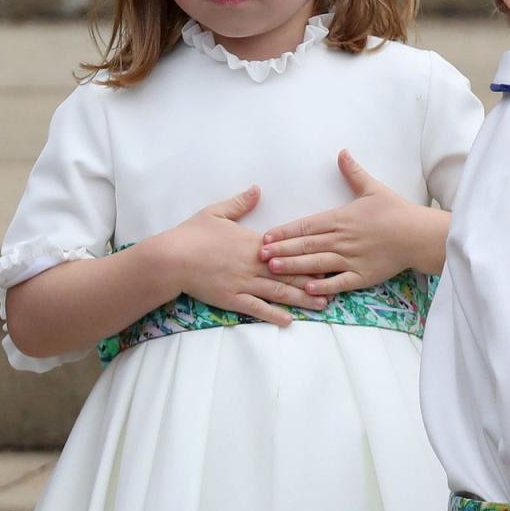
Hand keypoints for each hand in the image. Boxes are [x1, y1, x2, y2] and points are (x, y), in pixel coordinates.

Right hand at [159, 186, 327, 326]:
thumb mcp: (216, 212)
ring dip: (302, 299)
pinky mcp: (232, 299)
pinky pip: (256, 308)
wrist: (171, 258)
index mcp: (253, 243)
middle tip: (338, 285)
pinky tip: (288, 321)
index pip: (288, 250)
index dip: (310, 255)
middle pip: (290, 273)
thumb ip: (240, 202)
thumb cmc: (192, 234)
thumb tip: (257, 189)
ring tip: (323, 305)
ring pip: (278, 293)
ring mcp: (243, 283)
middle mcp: (254, 264)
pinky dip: (273, 315)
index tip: (330, 257)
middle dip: (315, 280)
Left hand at [260, 151, 444, 293]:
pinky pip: (339, 282)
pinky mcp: (362, 275)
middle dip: (281, 249)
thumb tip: (342, 152)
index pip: (306, 225)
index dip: (284, 231)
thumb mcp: (373, 188)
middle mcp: (342, 239)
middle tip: (258, 254)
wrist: (418, 234)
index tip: (266, 236)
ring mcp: (351, 259)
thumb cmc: (396, 211)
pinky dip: (323, 285)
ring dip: (294, 266)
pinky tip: (307, 288)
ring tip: (273, 269)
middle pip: (306, 245)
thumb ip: (353, 172)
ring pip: (317, 263)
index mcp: (341, 218)